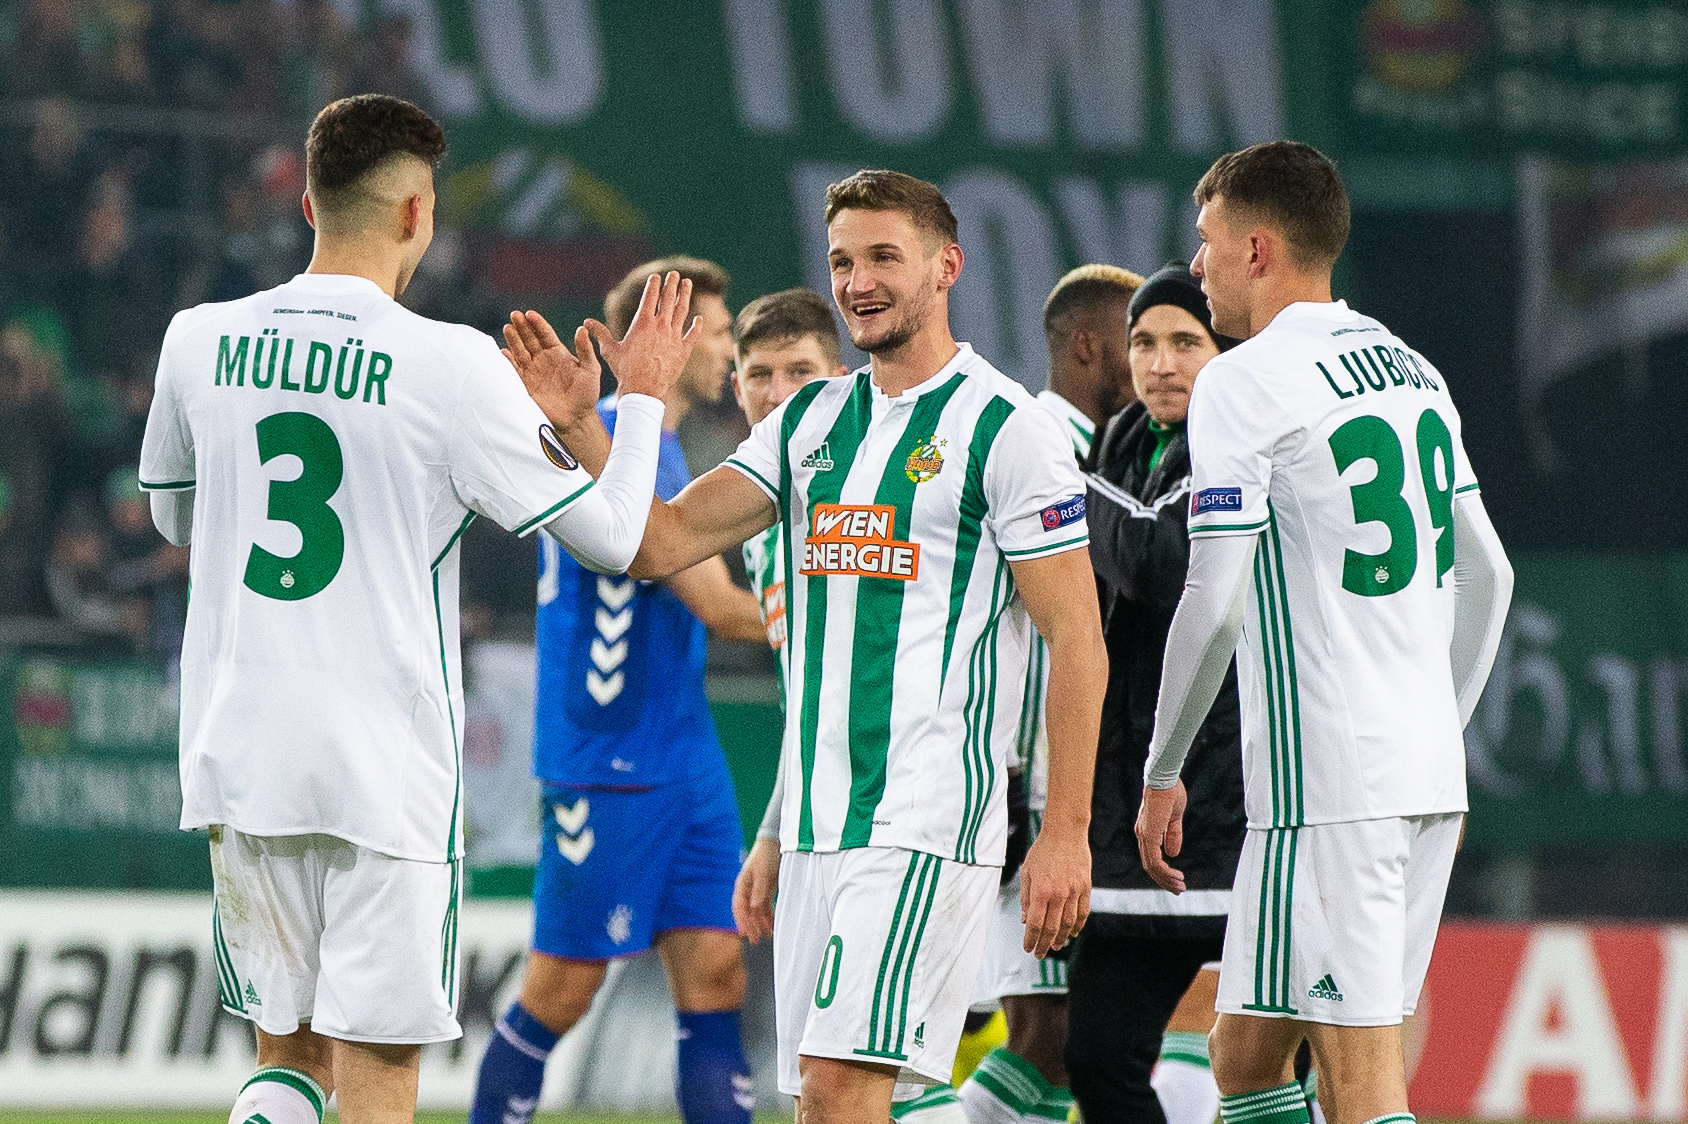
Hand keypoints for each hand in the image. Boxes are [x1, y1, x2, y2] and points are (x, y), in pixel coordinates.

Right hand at [502, 310, 602, 428]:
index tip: (530, 314)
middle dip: (522, 327)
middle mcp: (543, 358)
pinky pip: (514, 370)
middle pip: (530, 339)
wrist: (576, 417)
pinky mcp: (525, 384)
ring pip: (520, 351)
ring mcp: (533, 370)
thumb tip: (582, 329)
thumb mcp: (591, 370)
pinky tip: (503, 352)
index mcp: (558, 352)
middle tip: (514, 315)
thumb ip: (585, 350)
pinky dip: (508, 361)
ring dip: (513, 340)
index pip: (545, 333)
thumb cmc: (586, 393)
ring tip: (508, 327)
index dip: (537, 323)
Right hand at [584, 270, 700, 399]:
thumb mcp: (610, 350)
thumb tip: (587, 323)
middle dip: (671, 284)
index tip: (656, 277)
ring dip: (685, 296)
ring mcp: (674, 337)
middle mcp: (661, 326)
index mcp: (643, 323)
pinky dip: (697, 326)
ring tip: (687, 283)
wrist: (643, 391)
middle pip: (668, 299)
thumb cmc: (625, 371)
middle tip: (674, 274)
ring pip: (682, 311)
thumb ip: (601, 334)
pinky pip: (693, 334)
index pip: (650, 297)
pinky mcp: (684, 351)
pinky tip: (700, 319)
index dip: (653, 285)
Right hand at [733, 837, 780, 942]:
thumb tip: (753, 906)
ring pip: (757, 912)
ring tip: (767, 936)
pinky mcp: (766, 890)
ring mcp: (757, 891)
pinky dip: (769, 917)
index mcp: (742, 885)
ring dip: (761, 924)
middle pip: (748, 912)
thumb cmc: (765, 855)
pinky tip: (773, 926)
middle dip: (751, 926)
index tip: (744, 933)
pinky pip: (766, 907)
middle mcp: (748, 890)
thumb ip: (759, 889)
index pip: (739, 906)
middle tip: (755, 940)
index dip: (741, 920)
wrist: (774, 843)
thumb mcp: (762, 871)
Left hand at [1019, 825, 1089, 956]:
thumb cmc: (1042, 850)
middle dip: (1044, 944)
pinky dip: (1078, 926)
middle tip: (1040, 953)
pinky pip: (1083, 913)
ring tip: (1055, 946)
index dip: (1031, 939)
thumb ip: (1026, 897)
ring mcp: (1074, 891)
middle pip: (1052, 928)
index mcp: (1041, 890)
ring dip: (1061, 938)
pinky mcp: (1085, 887)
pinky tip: (1071, 933)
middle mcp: (1058, 894)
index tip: (1028, 948)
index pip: (1035, 923)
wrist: (1065, 832)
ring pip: (1068, 924)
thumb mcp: (1027, 871)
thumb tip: (1025, 920)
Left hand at [1135, 780, 1187, 892]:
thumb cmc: (1170, 792)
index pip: (1151, 858)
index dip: (1163, 872)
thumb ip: (1173, 835)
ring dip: (1166, 879)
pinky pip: (1155, 861)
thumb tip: (1172, 854)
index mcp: (1146, 831)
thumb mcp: (1174, 817)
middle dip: (1164, 881)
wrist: (1164, 779)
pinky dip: (1165, 872)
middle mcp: (1142, 835)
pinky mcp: (1149, 835)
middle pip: (1150, 866)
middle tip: (1179, 890)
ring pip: (1152, 867)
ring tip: (1180, 887)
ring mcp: (1144, 835)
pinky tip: (1176, 877)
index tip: (1177, 880)